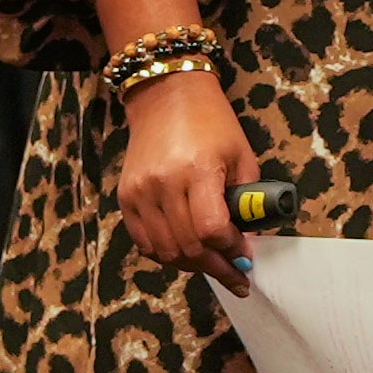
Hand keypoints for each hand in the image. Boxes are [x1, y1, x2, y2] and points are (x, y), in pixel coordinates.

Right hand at [118, 71, 261, 295]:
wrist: (167, 97)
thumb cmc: (213, 123)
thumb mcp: (241, 156)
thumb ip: (246, 200)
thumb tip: (246, 243)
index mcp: (197, 169)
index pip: (211, 229)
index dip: (231, 250)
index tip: (246, 257)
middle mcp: (163, 183)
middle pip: (188, 246)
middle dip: (217, 267)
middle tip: (235, 275)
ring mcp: (140, 192)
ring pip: (165, 251)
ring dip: (192, 266)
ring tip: (213, 267)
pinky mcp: (125, 197)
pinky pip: (145, 242)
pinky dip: (167, 255)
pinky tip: (186, 254)